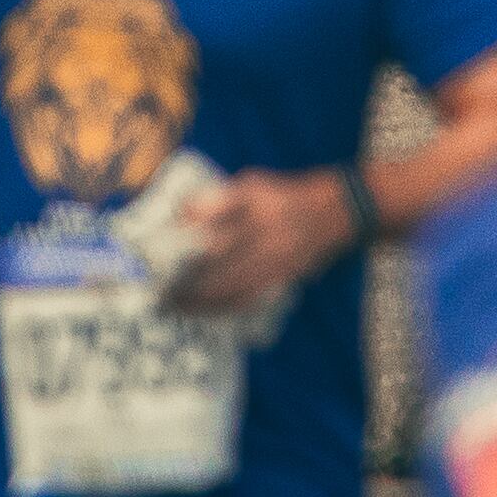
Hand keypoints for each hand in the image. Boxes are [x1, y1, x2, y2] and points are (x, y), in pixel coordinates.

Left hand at [165, 166, 360, 310]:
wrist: (337, 210)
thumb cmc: (286, 194)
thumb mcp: (254, 182)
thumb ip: (218, 199)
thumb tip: (181, 216)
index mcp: (255, 200)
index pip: (212, 212)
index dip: (186, 228)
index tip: (160, 243)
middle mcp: (265, 229)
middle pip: (218, 259)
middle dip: (186, 278)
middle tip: (160, 291)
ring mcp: (275, 256)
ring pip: (231, 285)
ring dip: (200, 300)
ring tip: (175, 308)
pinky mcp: (283, 277)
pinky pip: (249, 298)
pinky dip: (224, 308)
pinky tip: (206, 313)